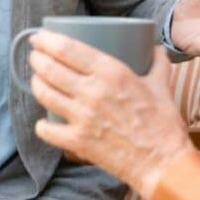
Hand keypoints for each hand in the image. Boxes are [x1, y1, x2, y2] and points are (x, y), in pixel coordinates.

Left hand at [28, 31, 193, 199]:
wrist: (163, 163)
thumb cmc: (164, 124)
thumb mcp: (162, 86)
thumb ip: (157, 64)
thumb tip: (155, 49)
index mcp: (112, 73)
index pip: (68, 49)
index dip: (47, 40)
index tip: (40, 37)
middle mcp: (93, 92)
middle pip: (50, 69)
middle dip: (37, 58)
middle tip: (36, 56)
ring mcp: (83, 118)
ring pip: (44, 94)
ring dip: (36, 84)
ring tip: (37, 79)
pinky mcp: (78, 142)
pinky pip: (46, 130)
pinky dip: (41, 125)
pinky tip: (43, 122)